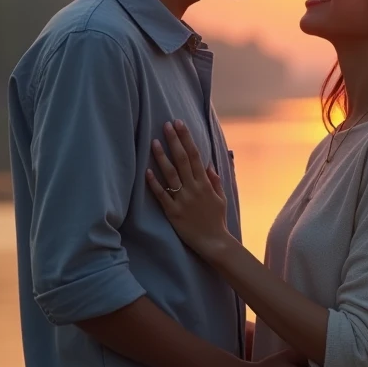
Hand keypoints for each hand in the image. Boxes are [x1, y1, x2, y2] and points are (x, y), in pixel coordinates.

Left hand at [147, 120, 232, 259]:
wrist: (214, 242)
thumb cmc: (217, 220)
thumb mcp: (221, 198)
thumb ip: (215, 181)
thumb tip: (208, 165)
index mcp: (205, 183)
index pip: (195, 155)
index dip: (186, 138)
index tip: (180, 124)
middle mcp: (194, 188)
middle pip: (182, 160)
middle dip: (174, 140)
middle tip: (166, 124)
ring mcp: (183, 200)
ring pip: (171, 174)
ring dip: (162, 157)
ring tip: (153, 142)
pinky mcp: (173, 212)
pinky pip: (162, 195)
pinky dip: (154, 183)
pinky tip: (146, 172)